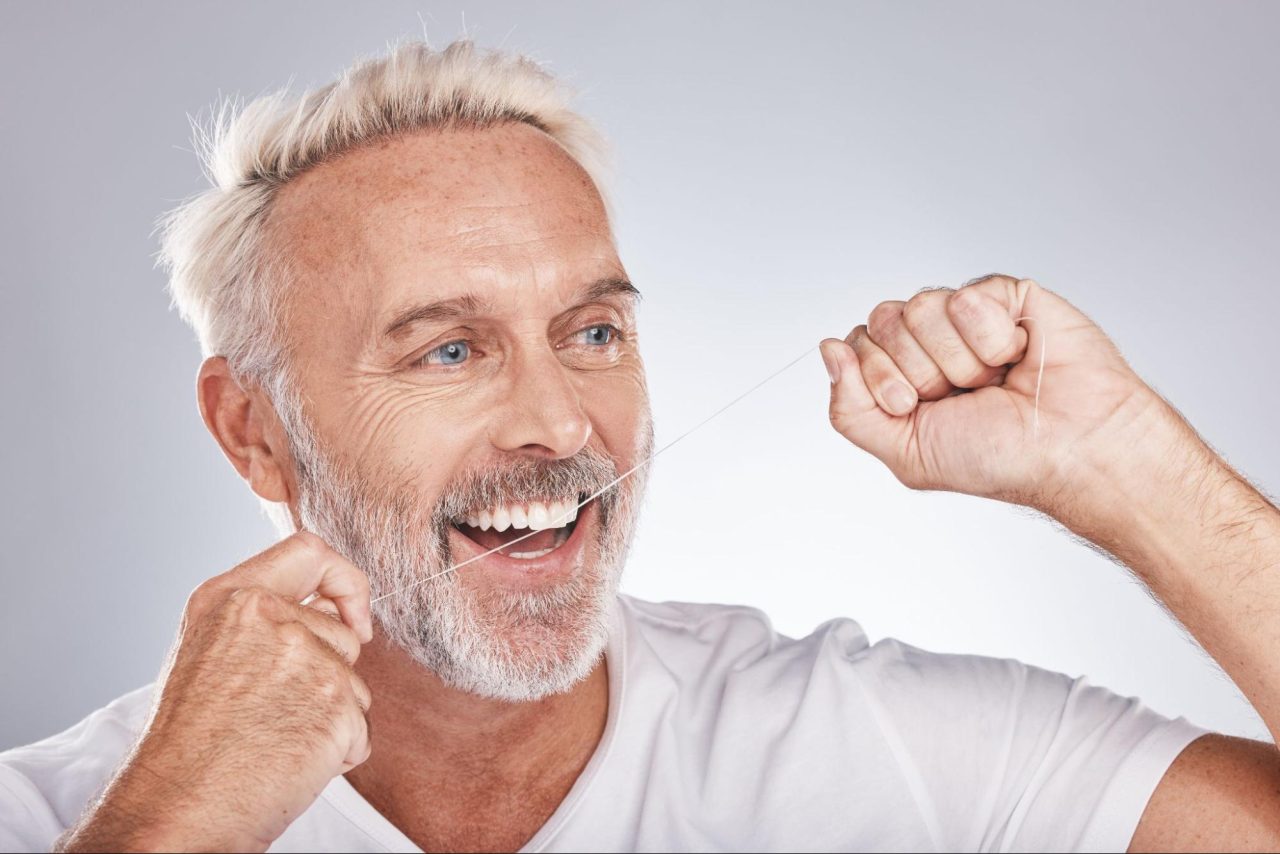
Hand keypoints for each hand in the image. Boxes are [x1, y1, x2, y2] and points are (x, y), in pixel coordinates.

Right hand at [59, 532, 373, 852]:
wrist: (176, 809)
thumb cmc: (189, 744)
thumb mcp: (209, 652)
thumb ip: (263, 620)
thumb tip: (334, 609)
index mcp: (229, 596)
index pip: (310, 551)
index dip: (345, 581)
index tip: (352, 618)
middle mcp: (266, 616)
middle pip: (344, 633)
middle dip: (330, 675)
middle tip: (278, 712)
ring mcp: (303, 657)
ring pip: (355, 684)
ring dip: (331, 716)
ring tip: (275, 739)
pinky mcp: (333, 703)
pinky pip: (361, 729)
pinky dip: (338, 753)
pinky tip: (290, 763)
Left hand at [820, 274, 1171, 511]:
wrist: (1070, 447)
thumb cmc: (999, 457)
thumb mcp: (904, 451)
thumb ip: (850, 409)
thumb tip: (828, 350)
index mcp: (900, 374)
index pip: (854, 346)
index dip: (879, 378)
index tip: (915, 407)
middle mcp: (928, 341)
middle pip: (880, 321)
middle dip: (918, 371)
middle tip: (960, 396)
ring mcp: (965, 315)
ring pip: (919, 307)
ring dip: (958, 360)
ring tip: (992, 380)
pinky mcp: (1004, 294)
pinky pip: (967, 297)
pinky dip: (992, 338)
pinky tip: (1017, 356)